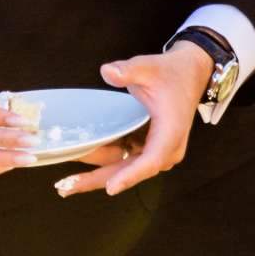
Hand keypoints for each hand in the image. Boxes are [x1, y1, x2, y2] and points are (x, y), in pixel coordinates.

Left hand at [53, 41, 212, 198]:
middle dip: (98, 180)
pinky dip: (102, 161)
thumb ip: (128, 71)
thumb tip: (107, 72)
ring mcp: (156, 152)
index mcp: (170, 134)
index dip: (130, 175)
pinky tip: (78, 162)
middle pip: (130, 171)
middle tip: (66, 188)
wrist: (189, 74)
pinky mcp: (147, 148)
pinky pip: (123, 160)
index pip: (151, 160)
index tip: (111, 188)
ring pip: (124, 168)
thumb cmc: (171, 73)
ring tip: (65, 183)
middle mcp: (166, 150)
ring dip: (96, 174)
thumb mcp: (149, 68)